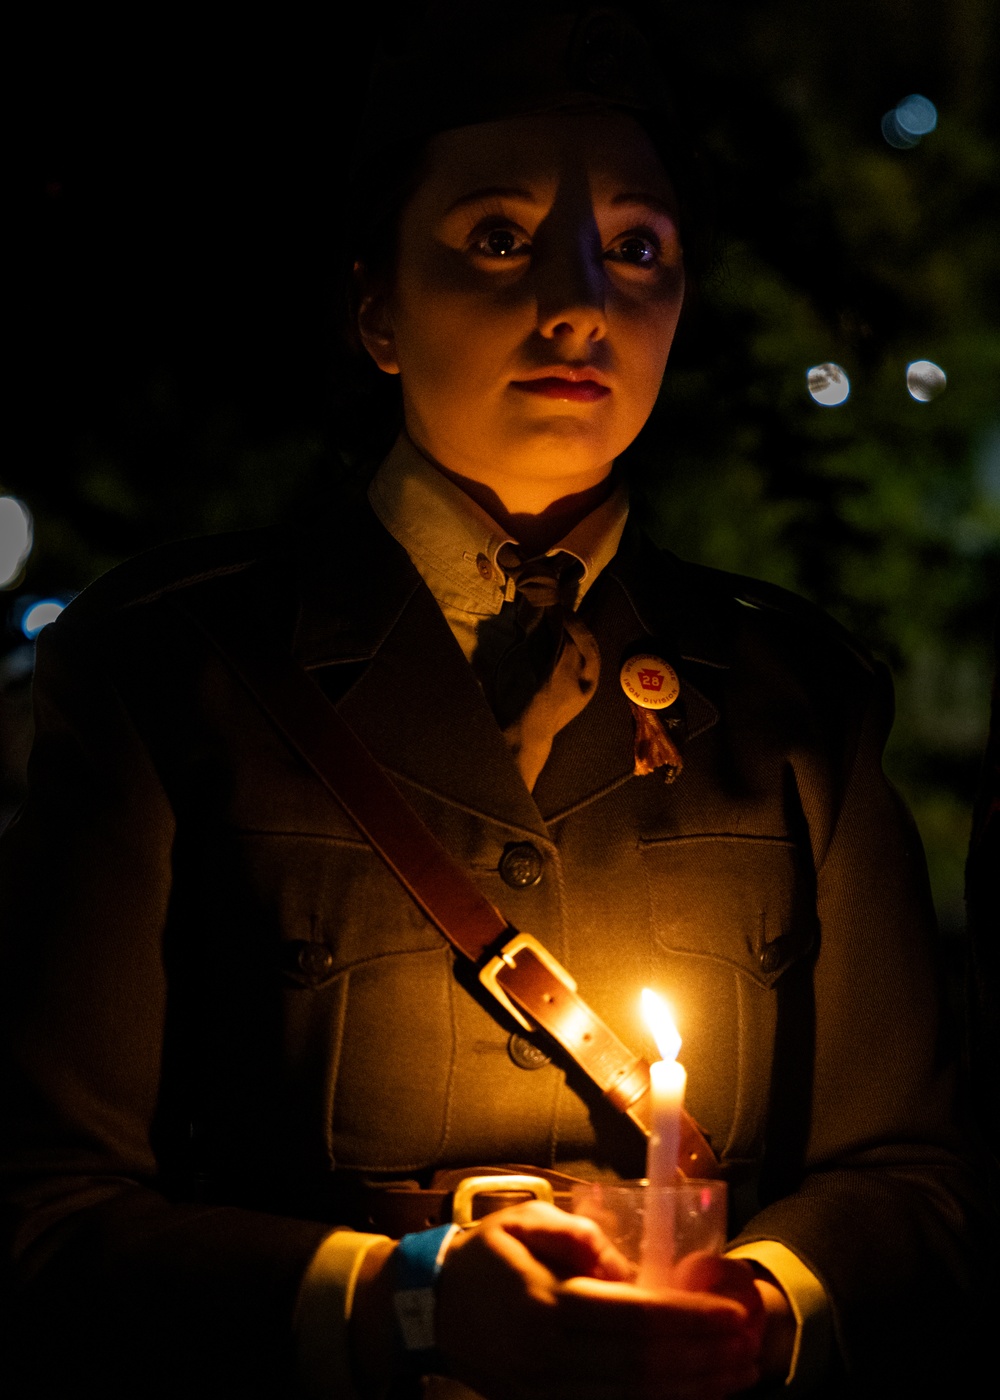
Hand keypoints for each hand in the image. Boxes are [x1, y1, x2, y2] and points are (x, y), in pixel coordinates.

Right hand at [434, 1202, 760, 1399]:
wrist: (430, 1308)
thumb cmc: (484, 1257)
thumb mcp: (523, 1221)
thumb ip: (575, 1234)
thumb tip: (624, 1265)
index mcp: (544, 1305)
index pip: (633, 1318)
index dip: (688, 1320)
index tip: (733, 1314)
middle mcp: (547, 1358)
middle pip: (642, 1369)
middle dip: (703, 1361)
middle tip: (750, 1348)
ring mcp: (544, 1394)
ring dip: (692, 1391)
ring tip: (737, 1375)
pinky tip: (692, 1394)